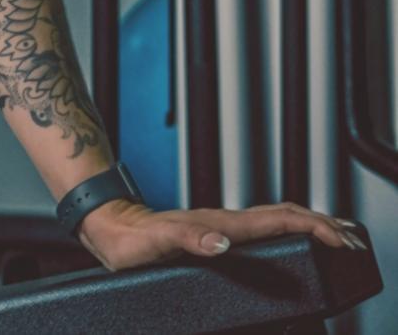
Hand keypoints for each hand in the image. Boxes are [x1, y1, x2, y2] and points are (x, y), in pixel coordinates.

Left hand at [78, 199, 369, 270]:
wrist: (108, 227)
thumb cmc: (129, 239)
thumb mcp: (155, 243)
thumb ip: (187, 240)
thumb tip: (221, 245)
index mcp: (219, 225)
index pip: (276, 220)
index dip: (312, 226)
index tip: (339, 238)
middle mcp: (224, 222)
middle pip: (283, 215)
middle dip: (322, 223)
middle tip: (352, 239)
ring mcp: (221, 226)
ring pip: (275, 219)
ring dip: (309, 225)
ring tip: (334, 236)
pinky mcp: (214, 234)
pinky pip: (261, 228)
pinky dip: (286, 231)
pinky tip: (289, 240)